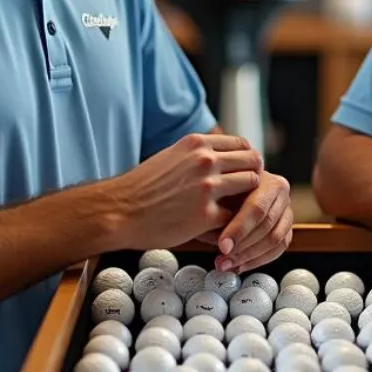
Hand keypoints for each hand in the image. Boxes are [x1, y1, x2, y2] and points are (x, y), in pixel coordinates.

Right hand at [108, 132, 262, 250]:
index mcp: (197, 143)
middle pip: (253, 161)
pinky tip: (227, 228)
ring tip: (242, 210)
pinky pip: (236, 216)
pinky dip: (235, 223)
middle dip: (254, 177)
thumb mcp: (172, 155)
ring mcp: (207, 186)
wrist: (118, 211)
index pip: (243, 144)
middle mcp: (205, 160)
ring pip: (251, 185)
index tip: (246, 172)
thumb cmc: (142, 187)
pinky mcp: (205, 214)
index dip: (248, 159)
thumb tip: (224, 157)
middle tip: (249, 193)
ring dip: (248, 199)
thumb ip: (198, 154)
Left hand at [214, 171, 293, 273]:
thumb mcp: (220, 193)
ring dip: (249, 257)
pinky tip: (239, 265)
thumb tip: (219, 241)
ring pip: (275, 240)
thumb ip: (221, 212)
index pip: (257, 208)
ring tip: (227, 264)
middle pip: (267, 226)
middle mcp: (282, 193)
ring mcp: (287, 211)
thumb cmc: (223, 188)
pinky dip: (257, 261)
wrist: (232, 185)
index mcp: (267, 180)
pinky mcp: (286, 228)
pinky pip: (278, 249)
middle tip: (222, 259)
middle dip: (243, 247)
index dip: (240, 229)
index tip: (222, 246)